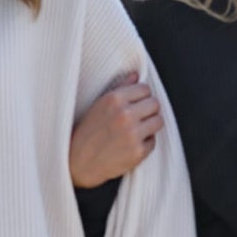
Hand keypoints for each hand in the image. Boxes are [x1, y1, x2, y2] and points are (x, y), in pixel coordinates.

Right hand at [69, 70, 162, 186]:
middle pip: (155, 104)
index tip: (135, 104)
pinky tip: (131, 144)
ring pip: (158, 121)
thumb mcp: (99, 104)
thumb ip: (120, 87)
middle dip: (148, 110)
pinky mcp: (137, 152)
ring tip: (137, 130)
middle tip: (138, 118)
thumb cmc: (88, 131)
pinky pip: (153, 141)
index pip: (145, 89)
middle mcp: (125, 115)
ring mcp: (133, 134)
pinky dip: (145, 143)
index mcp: (115, 99)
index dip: (141, 96)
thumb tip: (137, 75)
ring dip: (150, 125)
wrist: (78, 161)